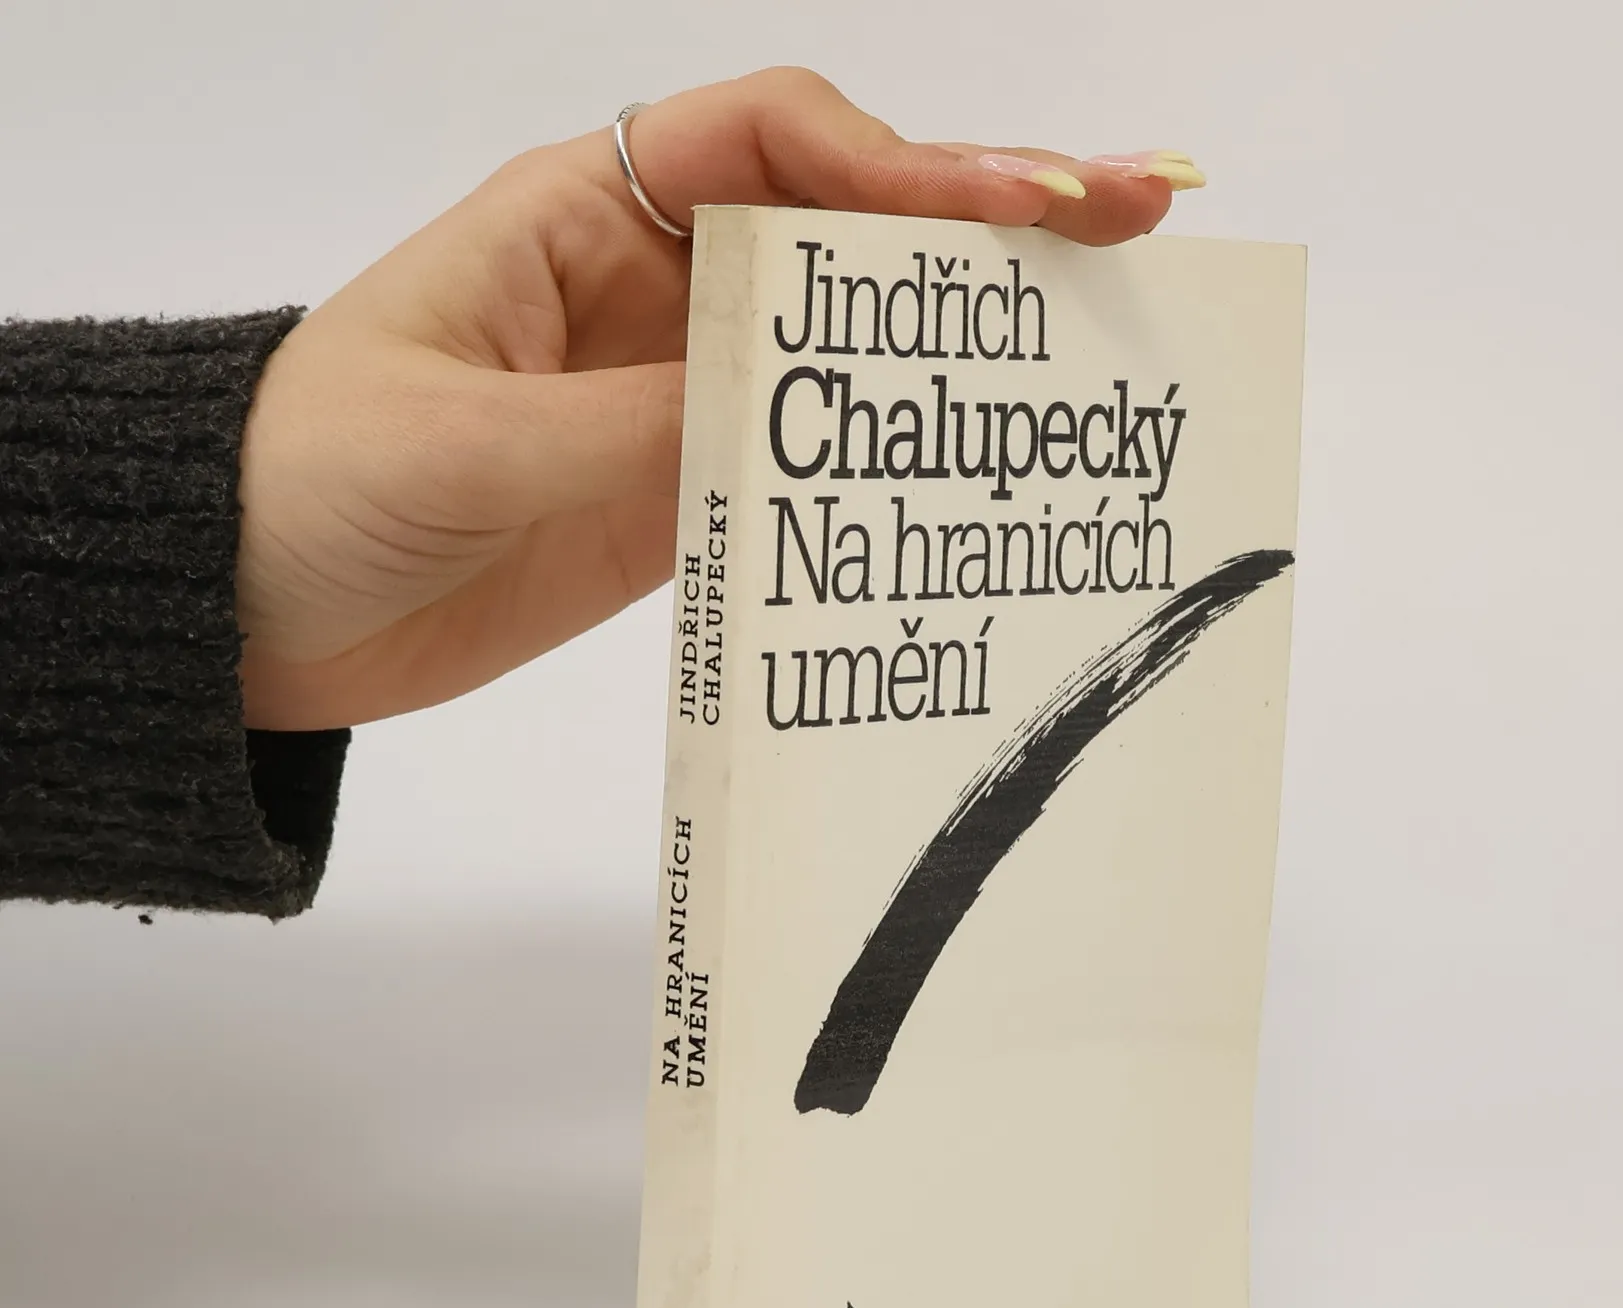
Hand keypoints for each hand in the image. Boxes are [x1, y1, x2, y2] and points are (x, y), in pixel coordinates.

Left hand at [235, 68, 1201, 730]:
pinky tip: (974, 479)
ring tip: (1093, 355)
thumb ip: (630, 430)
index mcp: (585, 216)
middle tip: (1136, 220)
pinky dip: (891, 471)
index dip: (905, 164)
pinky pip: (807, 470)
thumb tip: (787, 422)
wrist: (248, 610)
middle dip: (987, 224)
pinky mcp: (677, 501)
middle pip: (845, 232)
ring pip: (847, 354)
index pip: (776, 146)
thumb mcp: (466, 442)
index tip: (1016, 206)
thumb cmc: (309, 481)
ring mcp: (673, 399)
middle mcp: (649, 290)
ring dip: (962, 351)